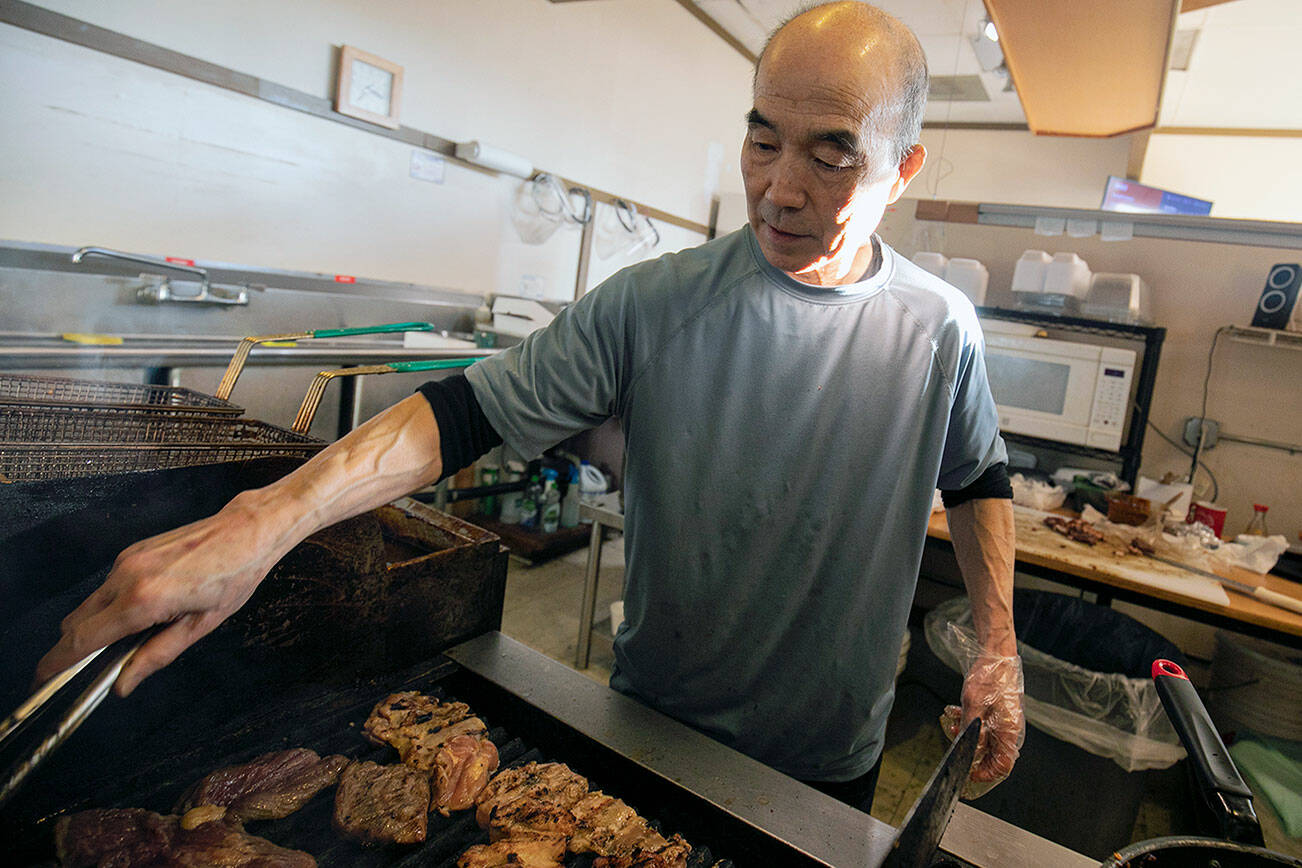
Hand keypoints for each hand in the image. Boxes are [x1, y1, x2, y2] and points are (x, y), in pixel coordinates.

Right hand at [34, 491, 287, 696]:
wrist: (247, 530)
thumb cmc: (234, 576)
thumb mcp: (201, 625)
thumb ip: (156, 656)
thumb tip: (123, 684)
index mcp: (143, 600)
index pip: (82, 639)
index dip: (57, 663)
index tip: (43, 680)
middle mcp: (126, 577)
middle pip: (75, 622)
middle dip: (73, 648)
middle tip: (88, 670)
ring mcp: (126, 560)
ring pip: (89, 604)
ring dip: (94, 627)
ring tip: (126, 642)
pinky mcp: (132, 551)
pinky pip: (107, 587)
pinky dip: (109, 606)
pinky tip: (139, 614)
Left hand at [950, 653, 1024, 793]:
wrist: (996, 655)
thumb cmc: (990, 677)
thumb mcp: (974, 706)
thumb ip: (971, 732)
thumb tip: (968, 753)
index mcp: (1009, 733)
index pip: (1002, 766)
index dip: (984, 774)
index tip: (967, 773)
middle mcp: (1009, 730)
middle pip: (992, 755)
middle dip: (972, 754)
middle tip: (955, 749)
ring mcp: (1004, 721)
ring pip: (985, 740)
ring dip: (967, 737)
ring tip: (953, 727)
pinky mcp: (997, 712)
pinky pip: (983, 726)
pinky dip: (969, 724)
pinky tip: (956, 714)